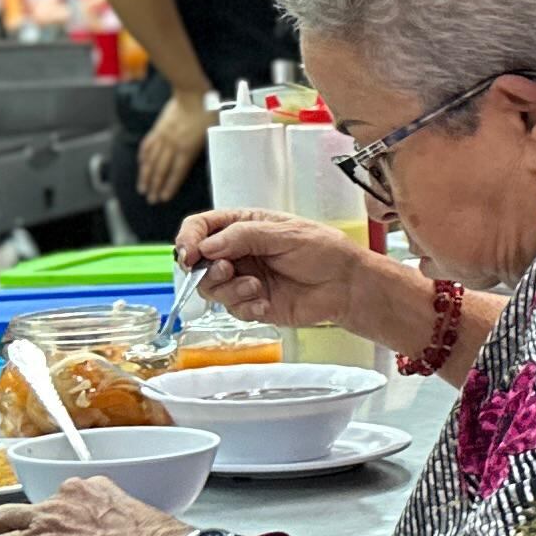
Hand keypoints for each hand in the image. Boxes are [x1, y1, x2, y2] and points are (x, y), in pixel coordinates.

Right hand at [136, 89, 212, 204]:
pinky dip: (143, 158)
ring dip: (146, 176)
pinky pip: (147, 146)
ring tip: (143, 188)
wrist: (192, 93)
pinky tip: (141, 165)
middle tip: (151, 200)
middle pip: (161, 170)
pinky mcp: (158, 129)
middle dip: (155, 186)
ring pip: (151, 160)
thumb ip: (205, 148)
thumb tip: (207, 162)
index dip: (169, 187)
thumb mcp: (213, 133)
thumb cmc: (208, 112)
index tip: (163, 198)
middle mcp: (172, 145)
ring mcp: (163, 137)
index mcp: (187, 148)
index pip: (176, 173)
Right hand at [181, 206, 411, 341]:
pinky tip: (266, 303)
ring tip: (255, 287)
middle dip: (207, 270)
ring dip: (228, 290)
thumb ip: (245, 236)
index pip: (200, 227)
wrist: (347, 285)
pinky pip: (232, 310)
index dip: (188, 239)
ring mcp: (243, 278)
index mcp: (243, 226)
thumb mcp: (286, 234)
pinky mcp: (252, 303)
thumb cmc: (324, 251)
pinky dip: (245, 308)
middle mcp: (238, 252)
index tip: (189, 254)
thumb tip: (208, 245)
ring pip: (211, 288)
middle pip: (198, 262)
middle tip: (228, 271)